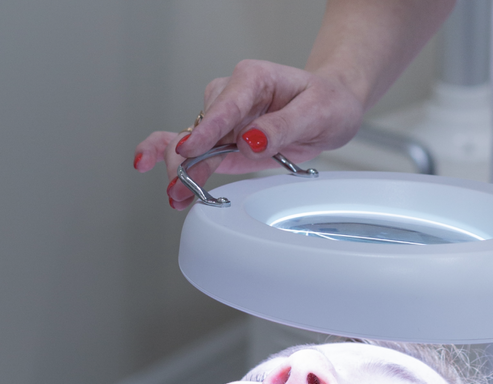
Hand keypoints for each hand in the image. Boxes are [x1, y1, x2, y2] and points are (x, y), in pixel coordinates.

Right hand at [133, 59, 365, 209]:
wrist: (332, 106)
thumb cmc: (327, 101)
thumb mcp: (317, 112)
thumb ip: (283, 126)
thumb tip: (250, 141)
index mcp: (254, 78)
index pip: (225, 105)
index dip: (206, 130)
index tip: (189, 149)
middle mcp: (233, 95)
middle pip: (201, 126)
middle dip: (186, 157)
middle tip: (180, 185)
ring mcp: (226, 119)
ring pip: (193, 142)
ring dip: (180, 169)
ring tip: (175, 195)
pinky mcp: (226, 140)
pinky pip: (198, 151)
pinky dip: (182, 166)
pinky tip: (161, 176)